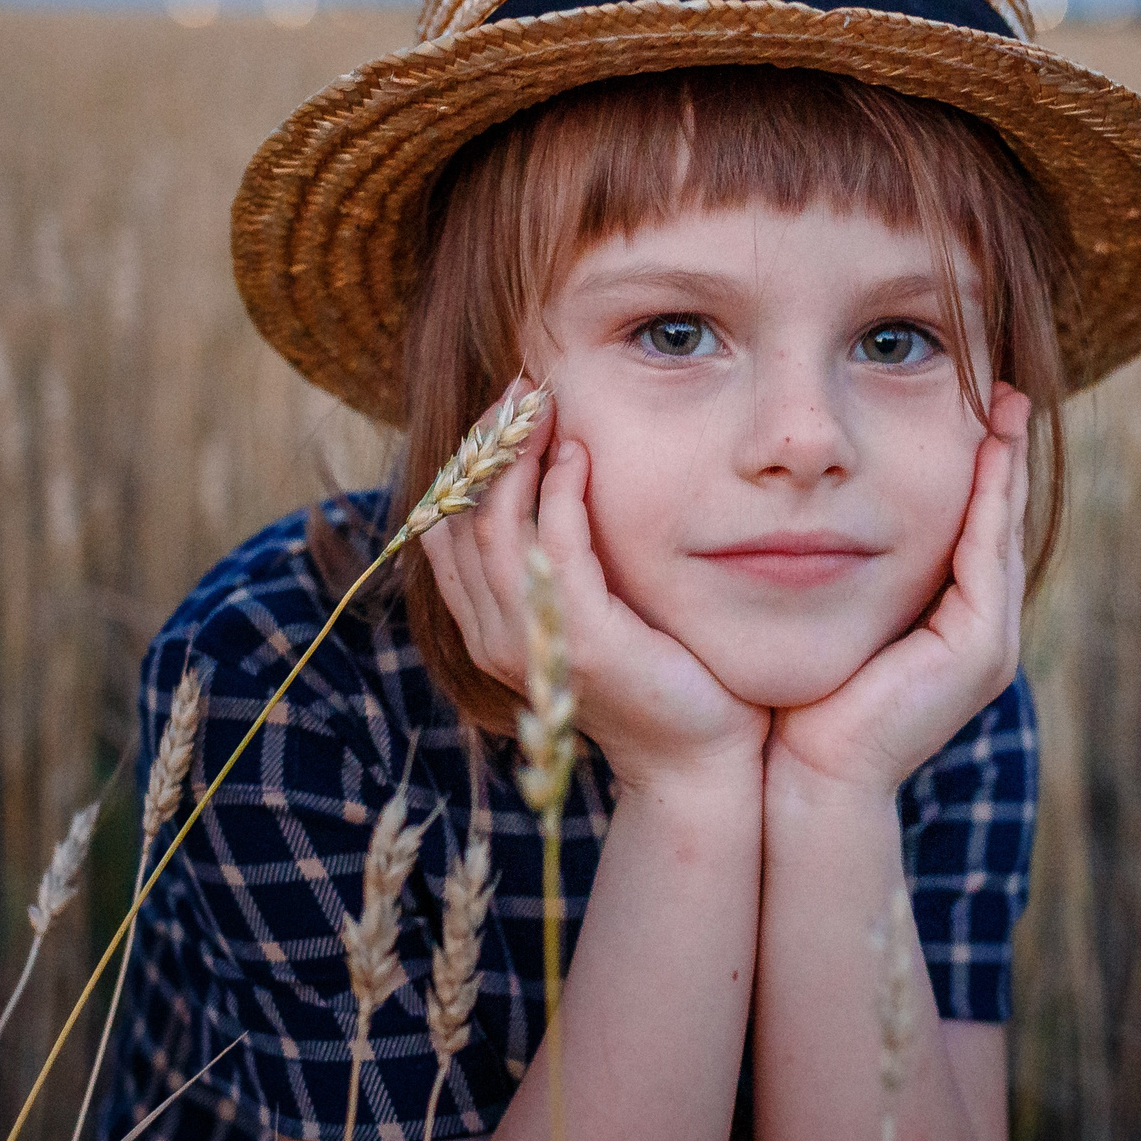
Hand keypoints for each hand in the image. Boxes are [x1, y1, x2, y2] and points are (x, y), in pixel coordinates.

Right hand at [419, 382, 770, 792]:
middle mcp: (491, 635)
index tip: (503, 405)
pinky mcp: (582, 643)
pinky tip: (581, 454)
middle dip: (487, 443)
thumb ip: (561, 553)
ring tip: (545, 402)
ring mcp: (530, 643)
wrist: (696, 756)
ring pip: (495, 526)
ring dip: (518, 455)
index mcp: (485, 624)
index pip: (445, 524)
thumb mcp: (590, 606)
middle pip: (459, 516)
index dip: (466, 459)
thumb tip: (557, 468)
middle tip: (521, 384)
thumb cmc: (653, 672)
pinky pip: (554, 550)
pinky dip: (560, 494)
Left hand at [766, 384, 1030, 803]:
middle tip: (1000, 384)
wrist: (805, 775)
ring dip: (1003, 464)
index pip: (969, 526)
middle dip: (1001, 451)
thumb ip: (830, 567)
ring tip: (1002, 399)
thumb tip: (798, 504)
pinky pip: (988, 556)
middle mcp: (980, 630)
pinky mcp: (980, 649)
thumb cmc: (797, 700)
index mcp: (948, 623)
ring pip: (1002, 530)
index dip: (973, 465)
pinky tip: (984, 449)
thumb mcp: (821, 613)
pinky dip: (988, 501)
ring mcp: (989, 642)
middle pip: (997, 519)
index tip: (967, 399)